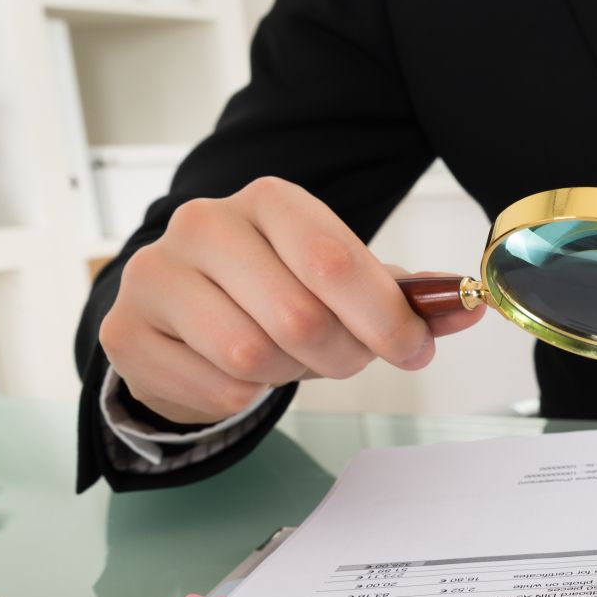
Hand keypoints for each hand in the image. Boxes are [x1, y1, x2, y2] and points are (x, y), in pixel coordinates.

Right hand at [99, 176, 485, 423]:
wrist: (183, 311)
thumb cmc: (275, 289)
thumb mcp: (343, 281)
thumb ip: (407, 295)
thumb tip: (471, 305)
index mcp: (269, 200)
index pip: (334, 262)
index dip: (385, 318)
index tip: (414, 350)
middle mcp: (204, 224)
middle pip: (298, 317)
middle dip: (342, 355)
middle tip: (347, 358)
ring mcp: (154, 274)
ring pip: (251, 356)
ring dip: (290, 376)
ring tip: (289, 359)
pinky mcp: (125, 331)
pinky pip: (212, 389)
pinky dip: (244, 397)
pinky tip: (241, 373)